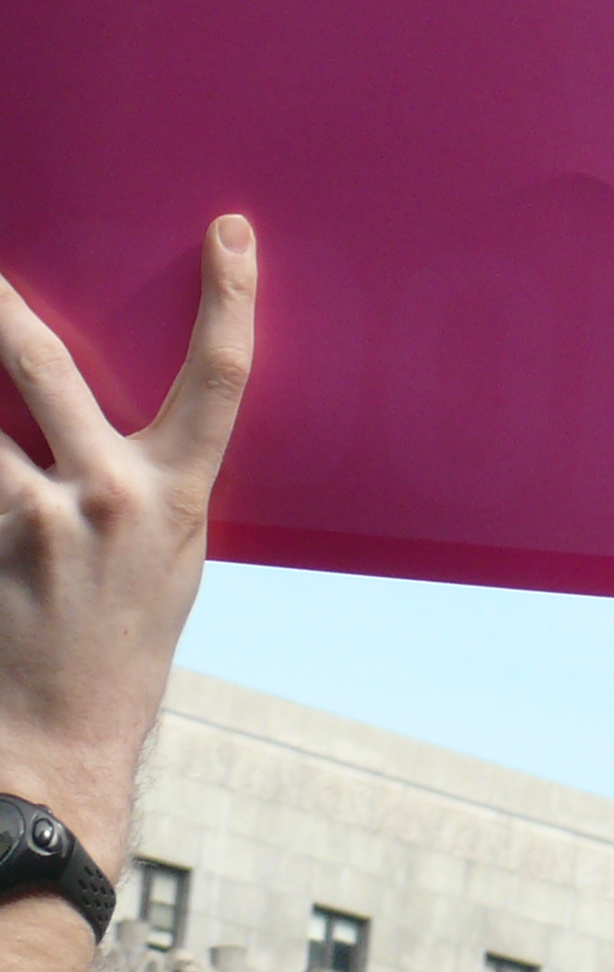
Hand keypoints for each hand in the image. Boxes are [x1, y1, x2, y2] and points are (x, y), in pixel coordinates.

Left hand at [0, 217, 257, 876]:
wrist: (58, 739)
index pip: (220, 376)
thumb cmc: (120, 641)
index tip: (229, 232)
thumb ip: (147, 481)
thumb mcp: (168, 555)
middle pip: (44, 365)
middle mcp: (108, 497)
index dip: (231, 298)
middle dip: (1, 302)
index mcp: (176, 493)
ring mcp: (32, 524)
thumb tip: (118, 415)